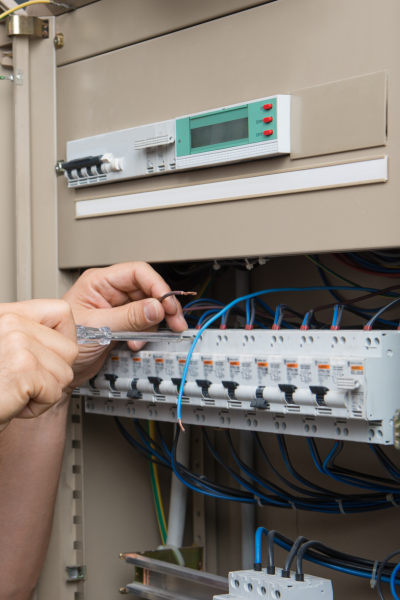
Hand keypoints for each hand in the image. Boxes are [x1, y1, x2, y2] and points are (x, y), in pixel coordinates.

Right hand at [0, 300, 78, 431]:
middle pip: (69, 348)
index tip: (46, 358)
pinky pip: (54, 393)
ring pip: (65, 373)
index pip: (61, 312)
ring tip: (14, 390)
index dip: (63, 341)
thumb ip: (29, 336)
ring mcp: (17, 342)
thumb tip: (64, 337)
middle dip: (52, 374)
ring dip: (43, 392)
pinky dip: (36, 407)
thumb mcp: (6, 348)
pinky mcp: (23, 368)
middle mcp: (9, 322)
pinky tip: (12, 402)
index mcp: (5, 313)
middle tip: (22, 381)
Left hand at [62, 262, 187, 388]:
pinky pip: (143, 323)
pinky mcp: (121, 323)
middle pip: (147, 290)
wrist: (59, 368)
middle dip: (162, 307)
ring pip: (149, 308)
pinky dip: (146, 334)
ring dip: (152, 325)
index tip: (167, 303)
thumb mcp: (98, 328)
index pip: (137, 273)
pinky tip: (136, 342)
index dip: (156, 286)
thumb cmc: (61, 341)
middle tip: (174, 321)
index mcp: (99, 282)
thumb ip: (129, 317)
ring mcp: (116, 308)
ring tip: (142, 338)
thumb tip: (156, 307)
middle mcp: (109, 291)